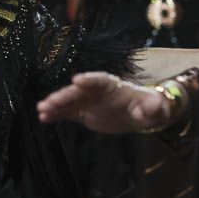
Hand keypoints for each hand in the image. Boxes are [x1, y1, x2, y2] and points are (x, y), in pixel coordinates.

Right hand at [37, 72, 172, 133]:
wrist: (139, 115)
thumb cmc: (149, 109)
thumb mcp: (155, 108)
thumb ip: (154, 106)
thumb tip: (156, 104)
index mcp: (113, 85)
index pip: (100, 80)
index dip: (89, 79)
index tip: (76, 80)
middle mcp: (96, 90)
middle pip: (79, 91)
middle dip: (65, 95)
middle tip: (50, 101)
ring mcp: (88, 101)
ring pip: (69, 101)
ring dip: (55, 104)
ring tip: (41, 110)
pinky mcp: (83, 112)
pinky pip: (67, 113)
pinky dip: (55, 114)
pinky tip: (43, 118)